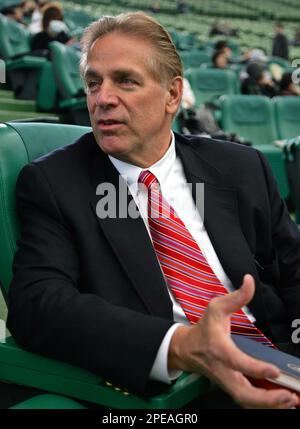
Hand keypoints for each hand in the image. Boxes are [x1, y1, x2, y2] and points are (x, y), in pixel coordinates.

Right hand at [168, 274, 298, 407]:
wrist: (186, 349)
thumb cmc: (203, 329)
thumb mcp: (216, 307)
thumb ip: (237, 296)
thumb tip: (249, 280)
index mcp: (219, 349)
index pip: (237, 362)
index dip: (255, 368)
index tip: (274, 371)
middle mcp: (223, 370)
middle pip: (242, 393)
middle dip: (265, 399)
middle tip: (287, 397)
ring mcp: (226, 382)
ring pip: (245, 401)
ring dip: (268, 405)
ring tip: (289, 402)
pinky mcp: (230, 388)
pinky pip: (247, 401)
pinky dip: (264, 405)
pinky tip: (281, 402)